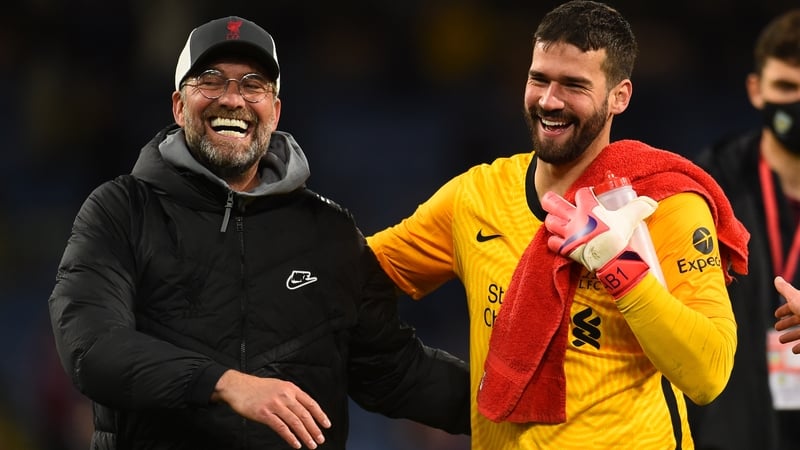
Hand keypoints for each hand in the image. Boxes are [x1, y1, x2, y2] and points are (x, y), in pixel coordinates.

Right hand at [212, 370, 330, 448]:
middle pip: (304, 414)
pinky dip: (290, 437)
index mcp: (290, 388)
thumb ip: (290, 395)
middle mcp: (285, 396)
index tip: (326, 425)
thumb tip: (302, 408)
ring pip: (295, 422)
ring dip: (305, 435)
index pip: (310, 403)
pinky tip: (296, 444)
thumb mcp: (278, 385)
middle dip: (314, 429)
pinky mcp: (264, 413)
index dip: (320, 415)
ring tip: (311, 444)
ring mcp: (275, 404)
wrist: (237, 386)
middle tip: (320, 439)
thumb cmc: (257, 387)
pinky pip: (281, 427)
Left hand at [542, 187, 656, 296]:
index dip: (584, 193)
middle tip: (549, 200)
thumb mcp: (629, 218)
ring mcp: (568, 233)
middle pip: (554, 204)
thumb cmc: (617, 236)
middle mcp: (574, 218)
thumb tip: (651, 203)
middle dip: (550, 201)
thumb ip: (638, 208)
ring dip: (551, 221)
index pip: (581, 193)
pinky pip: (552, 242)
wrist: (610, 258)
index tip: (587, 195)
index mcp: (588, 207)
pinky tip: (557, 240)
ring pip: (550, 222)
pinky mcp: (566, 248)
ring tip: (554, 220)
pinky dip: (553, 241)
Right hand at [774, 276, 799, 353]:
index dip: (783, 311)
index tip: (776, 315)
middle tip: (776, 327)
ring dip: (790, 336)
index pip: (791, 307)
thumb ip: (785, 289)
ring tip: (781, 340)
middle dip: (786, 323)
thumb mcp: (795, 298)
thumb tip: (777, 279)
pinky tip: (794, 350)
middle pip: (796, 319)